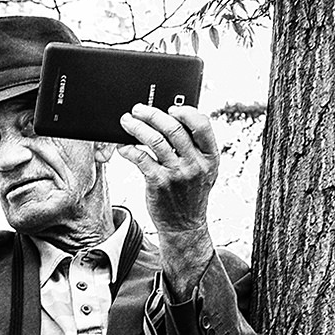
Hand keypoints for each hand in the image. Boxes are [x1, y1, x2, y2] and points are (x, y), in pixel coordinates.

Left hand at [119, 103, 219, 296]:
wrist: (184, 226)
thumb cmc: (190, 193)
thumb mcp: (203, 170)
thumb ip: (195, 147)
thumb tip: (174, 119)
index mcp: (210, 157)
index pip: (202, 125)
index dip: (186, 112)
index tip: (171, 108)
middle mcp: (195, 163)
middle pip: (173, 128)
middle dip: (152, 114)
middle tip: (138, 109)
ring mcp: (177, 173)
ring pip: (154, 140)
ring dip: (136, 126)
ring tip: (126, 121)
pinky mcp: (158, 183)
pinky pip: (140, 158)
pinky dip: (129, 148)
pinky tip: (123, 146)